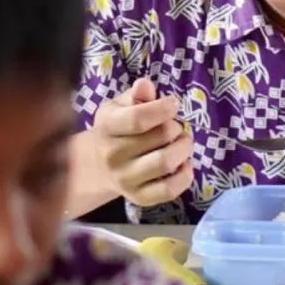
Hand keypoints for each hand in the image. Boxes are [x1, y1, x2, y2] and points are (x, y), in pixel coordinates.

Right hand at [89, 78, 192, 206]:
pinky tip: (183, 164)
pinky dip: (185, 175)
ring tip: (182, 142)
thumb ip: (135, 96)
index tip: (173, 104)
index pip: (138, 119)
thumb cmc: (117, 129)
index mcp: (107, 127)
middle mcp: (112, 155)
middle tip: (174, 126)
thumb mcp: (120, 106)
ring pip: (165, 163)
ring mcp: (125, 180)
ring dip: (184, 148)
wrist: (99, 165)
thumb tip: (145, 85)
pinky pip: (169, 190)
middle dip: (175, 127)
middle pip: (159, 137)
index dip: (163, 109)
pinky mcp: (138, 198)